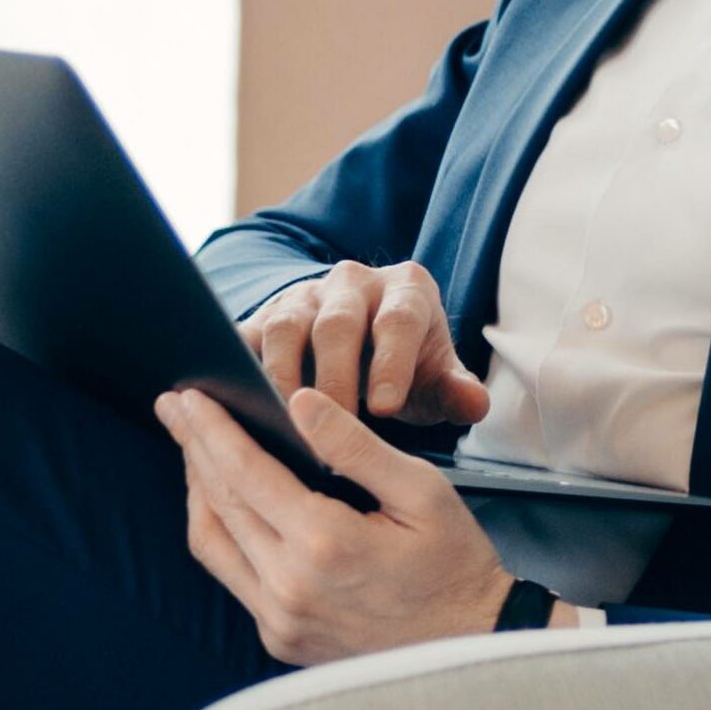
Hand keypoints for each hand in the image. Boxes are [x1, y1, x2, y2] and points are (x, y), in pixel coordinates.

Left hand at [154, 380, 514, 664]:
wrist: (470, 646)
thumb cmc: (454, 565)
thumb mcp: (421, 491)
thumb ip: (355, 445)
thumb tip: (300, 403)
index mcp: (325, 545)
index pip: (245, 473)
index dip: (211, 430)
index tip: (188, 396)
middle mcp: (289, 588)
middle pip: (219, 504)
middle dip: (193, 448)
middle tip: (173, 406)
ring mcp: (280, 620)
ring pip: (213, 544)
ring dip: (197, 490)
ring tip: (192, 448)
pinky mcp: (280, 638)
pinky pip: (232, 575)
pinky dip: (222, 530)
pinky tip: (225, 502)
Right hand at [240, 260, 490, 426]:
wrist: (363, 349)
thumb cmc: (406, 370)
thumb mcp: (438, 381)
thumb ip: (457, 393)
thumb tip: (473, 403)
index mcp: (406, 289)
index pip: (399, 320)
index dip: (391, 362)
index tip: (384, 408)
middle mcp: (353, 282)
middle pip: (338, 323)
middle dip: (335, 377)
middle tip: (334, 426)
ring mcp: (302, 296)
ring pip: (286, 326)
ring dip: (284, 377)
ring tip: (287, 423)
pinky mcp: (262, 318)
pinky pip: (244, 338)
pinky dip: (237, 368)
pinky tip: (238, 406)